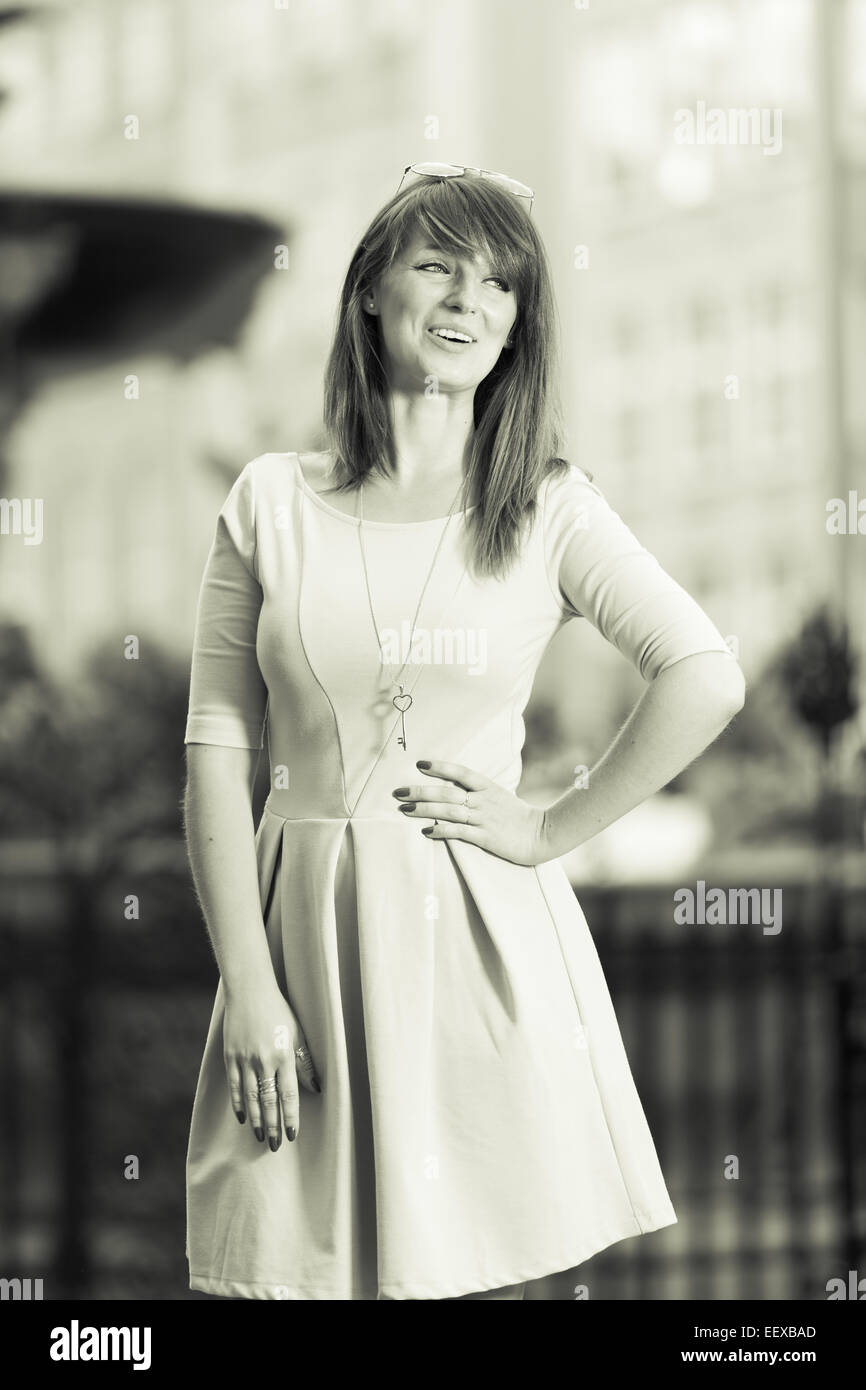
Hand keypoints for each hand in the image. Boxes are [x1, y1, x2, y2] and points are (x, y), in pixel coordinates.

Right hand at [223, 985, 321, 1151]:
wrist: (250, 991)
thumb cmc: (279, 1012)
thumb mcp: (297, 1034)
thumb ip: (305, 1062)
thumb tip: (315, 1089)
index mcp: (284, 1055)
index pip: (289, 1094)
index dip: (291, 1117)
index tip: (292, 1135)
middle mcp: (264, 1060)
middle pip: (269, 1101)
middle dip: (273, 1126)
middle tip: (276, 1145)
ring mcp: (245, 1059)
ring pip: (251, 1098)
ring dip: (256, 1120)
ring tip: (260, 1137)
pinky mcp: (231, 1056)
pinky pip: (235, 1086)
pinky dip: (238, 1103)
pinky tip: (242, 1117)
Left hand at [392, 759, 549, 866]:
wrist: (542, 834)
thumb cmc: (519, 816)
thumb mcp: (500, 797)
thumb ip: (478, 793)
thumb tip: (454, 789)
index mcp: (488, 787)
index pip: (461, 772)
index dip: (440, 767)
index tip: (420, 764)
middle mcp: (483, 801)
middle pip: (447, 792)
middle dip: (421, 791)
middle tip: (398, 791)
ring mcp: (484, 819)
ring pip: (449, 811)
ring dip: (424, 810)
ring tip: (404, 809)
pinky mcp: (485, 837)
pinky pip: (459, 832)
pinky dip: (441, 831)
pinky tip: (426, 831)